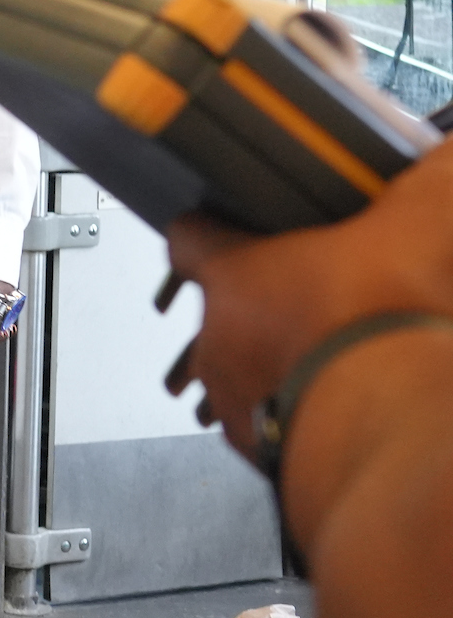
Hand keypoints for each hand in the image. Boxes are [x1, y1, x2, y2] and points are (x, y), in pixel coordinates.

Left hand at [166, 138, 452, 457]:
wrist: (397, 444)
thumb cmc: (385, 329)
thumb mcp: (422, 226)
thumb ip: (434, 179)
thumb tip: (452, 152)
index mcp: (234, 278)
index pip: (190, 239)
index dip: (209, 231)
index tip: (221, 227)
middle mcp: (221, 346)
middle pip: (225, 315)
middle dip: (269, 307)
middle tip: (322, 303)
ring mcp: (242, 410)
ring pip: (250, 378)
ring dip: (288, 367)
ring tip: (344, 362)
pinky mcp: (274, 465)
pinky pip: (281, 433)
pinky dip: (309, 420)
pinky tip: (356, 413)